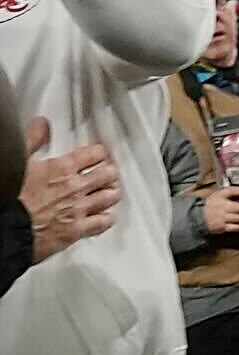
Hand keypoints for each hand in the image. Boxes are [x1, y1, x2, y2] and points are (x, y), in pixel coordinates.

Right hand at [19, 124, 120, 261]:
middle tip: (107, 172)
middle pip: (108, 174)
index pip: (95, 154)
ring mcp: (79, 209)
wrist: (4, 228)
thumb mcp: (19, 161)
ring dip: (111, 193)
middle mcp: (75, 187)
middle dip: (109, 172)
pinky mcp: (77, 230)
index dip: (98, 154)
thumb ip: (32, 140)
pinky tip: (104, 216)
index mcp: (62, 168)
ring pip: (110, 196)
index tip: (97, 155)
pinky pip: (104, 222)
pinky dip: (106, 218)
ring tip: (108, 191)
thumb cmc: (9, 197)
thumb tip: (41, 124)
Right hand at [198, 187, 238, 237]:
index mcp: (220, 196)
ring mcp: (220, 217)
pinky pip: (235, 227)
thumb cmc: (214, 204)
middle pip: (238, 207)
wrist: (201, 216)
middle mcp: (220, 206)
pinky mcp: (221, 227)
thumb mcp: (222, 194)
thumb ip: (235, 191)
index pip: (233, 191)